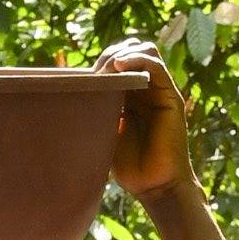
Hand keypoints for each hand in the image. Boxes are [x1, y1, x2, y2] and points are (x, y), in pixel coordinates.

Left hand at [97, 40, 198, 206]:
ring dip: (122, 53)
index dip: (100, 63)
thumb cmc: (128, 167)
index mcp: (130, 96)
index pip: (117, 62)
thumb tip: (67, 94)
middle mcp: (146, 90)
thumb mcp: (103, 132)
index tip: (82, 77)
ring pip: (145, 52)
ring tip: (106, 68)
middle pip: (129, 52)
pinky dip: (137, 59)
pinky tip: (118, 66)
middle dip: (109, 56)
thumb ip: (95, 110)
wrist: (154, 187)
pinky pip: (156, 66)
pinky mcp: (171, 97)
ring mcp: (160, 92)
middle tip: (93, 73)